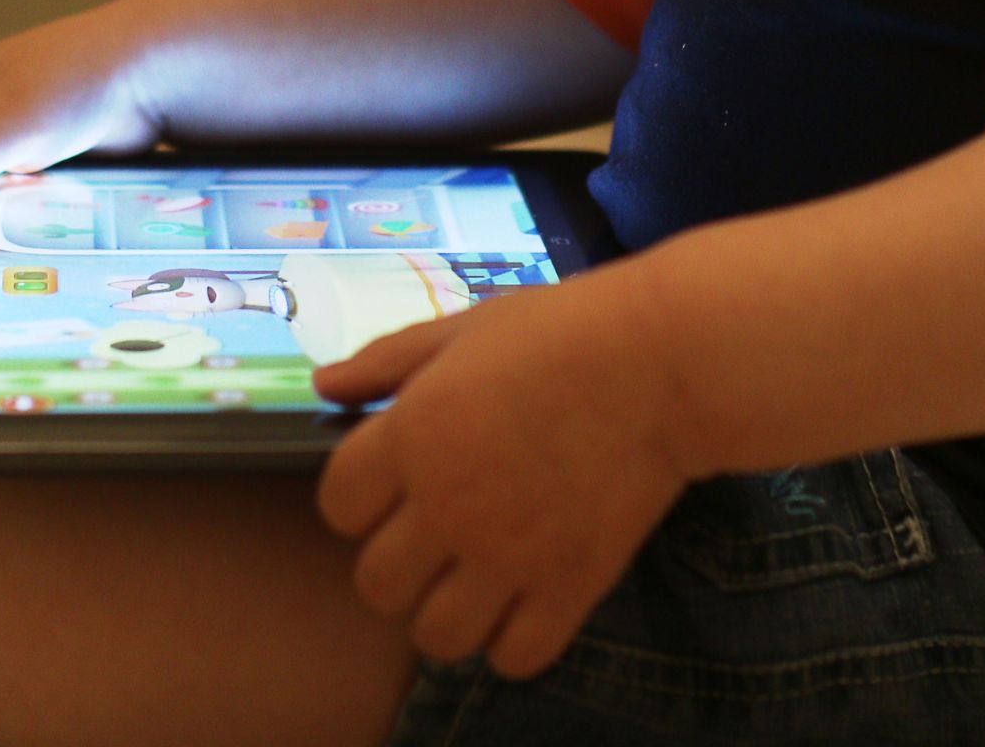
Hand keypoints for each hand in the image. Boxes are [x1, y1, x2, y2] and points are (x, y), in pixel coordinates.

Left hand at [311, 260, 688, 680]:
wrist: (660, 359)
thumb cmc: (558, 331)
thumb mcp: (464, 328)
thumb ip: (388, 360)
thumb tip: (325, 385)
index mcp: (414, 436)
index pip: (338, 506)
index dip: (359, 497)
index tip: (393, 483)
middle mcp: (448, 505)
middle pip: (376, 584)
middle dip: (397, 561)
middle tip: (434, 534)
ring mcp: (508, 554)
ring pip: (435, 637)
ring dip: (447, 610)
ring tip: (474, 575)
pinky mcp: (568, 587)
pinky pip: (513, 657)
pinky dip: (512, 639)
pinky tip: (524, 596)